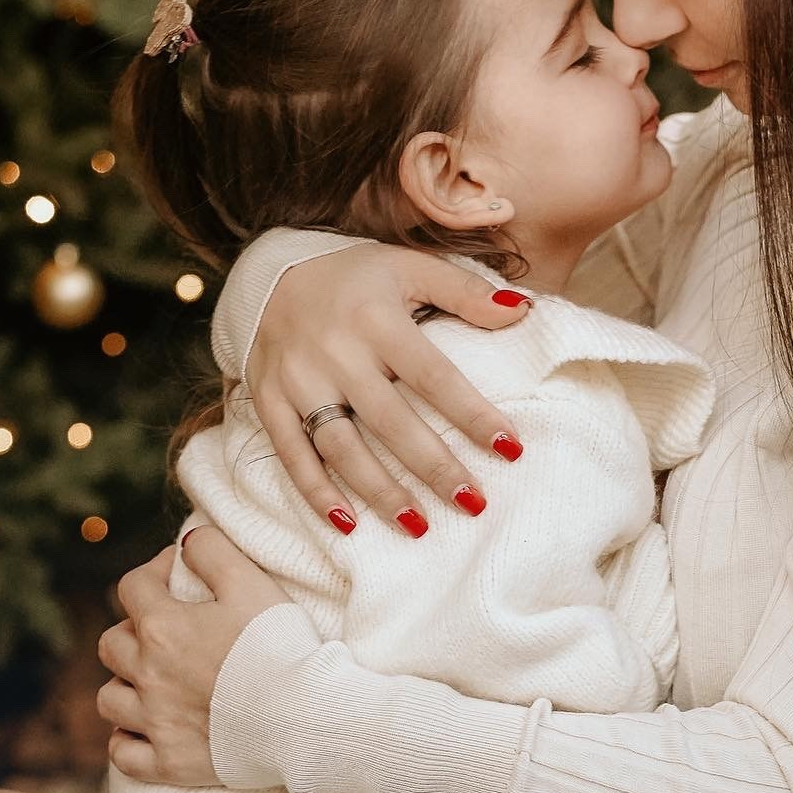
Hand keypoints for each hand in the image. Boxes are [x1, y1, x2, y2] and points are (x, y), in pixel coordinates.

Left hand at [96, 528, 300, 785]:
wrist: (306, 715)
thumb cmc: (282, 645)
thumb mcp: (252, 582)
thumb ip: (212, 551)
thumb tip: (186, 543)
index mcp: (163, 627)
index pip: (132, 587)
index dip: (153, 572)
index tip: (177, 573)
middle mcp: (148, 674)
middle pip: (111, 644)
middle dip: (133, 630)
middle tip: (167, 630)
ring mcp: (155, 723)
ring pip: (109, 699)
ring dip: (125, 684)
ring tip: (153, 681)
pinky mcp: (170, 763)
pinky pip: (123, 754)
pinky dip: (128, 740)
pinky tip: (148, 729)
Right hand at [247, 245, 531, 531]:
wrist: (268, 274)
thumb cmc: (354, 276)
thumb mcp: (409, 267)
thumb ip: (465, 291)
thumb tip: (523, 309)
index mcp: (376, 319)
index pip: (434, 376)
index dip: (472, 414)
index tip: (511, 449)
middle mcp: (335, 353)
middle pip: (391, 421)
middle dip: (434, 466)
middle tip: (474, 503)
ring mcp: (298, 381)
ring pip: (341, 447)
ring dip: (380, 491)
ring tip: (420, 526)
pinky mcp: (269, 400)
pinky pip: (292, 453)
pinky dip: (316, 492)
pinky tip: (348, 523)